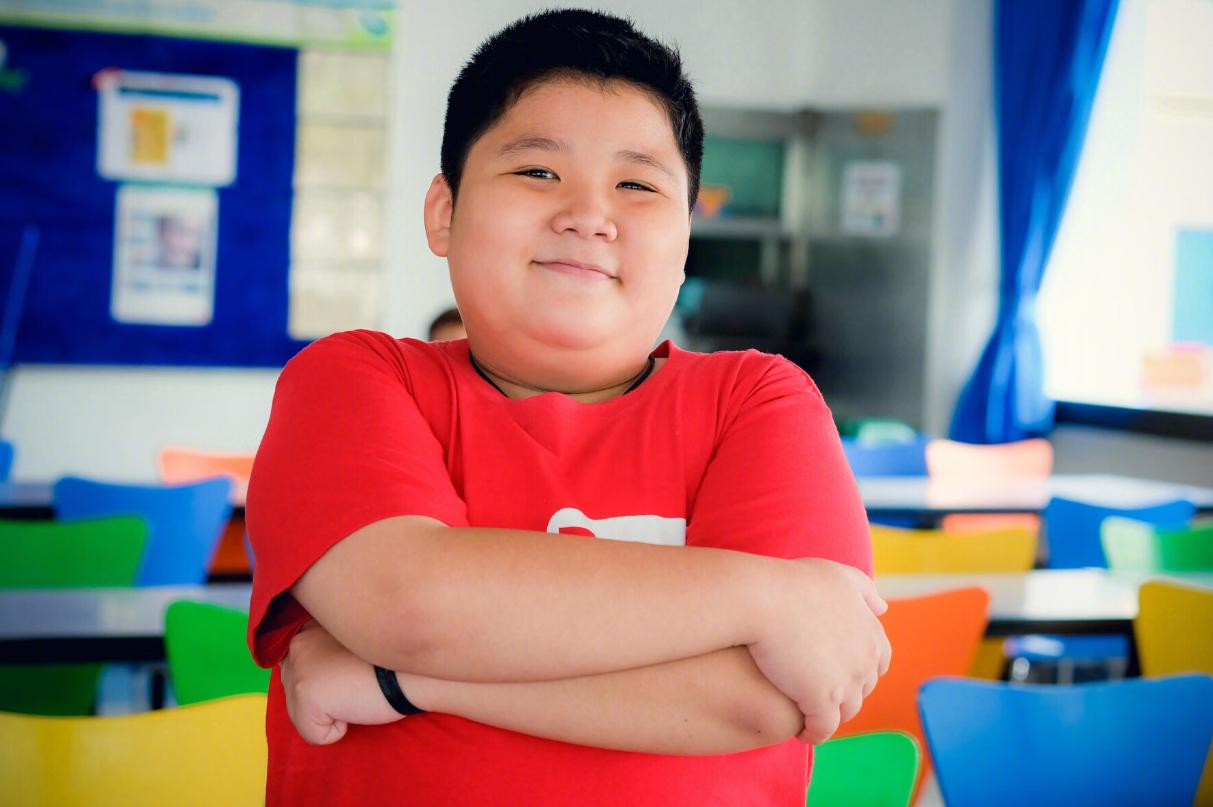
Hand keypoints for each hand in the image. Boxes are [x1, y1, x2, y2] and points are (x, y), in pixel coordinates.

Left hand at [281, 621, 407, 743]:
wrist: (412, 670)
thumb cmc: (392, 659)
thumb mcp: (353, 642)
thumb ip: (327, 649)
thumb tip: (318, 678)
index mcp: (310, 628)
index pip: (296, 668)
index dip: (322, 681)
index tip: (347, 676)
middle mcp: (298, 645)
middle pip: (294, 693)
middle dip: (322, 699)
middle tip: (355, 686)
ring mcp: (300, 671)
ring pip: (300, 715)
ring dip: (330, 714)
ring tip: (358, 694)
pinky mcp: (308, 697)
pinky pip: (314, 734)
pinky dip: (337, 731)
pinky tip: (357, 707)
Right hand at [747, 559, 891, 744]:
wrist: (762, 598)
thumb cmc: (793, 582)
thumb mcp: (837, 575)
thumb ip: (863, 590)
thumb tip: (883, 608)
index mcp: (871, 632)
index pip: (878, 661)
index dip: (858, 667)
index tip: (838, 668)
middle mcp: (865, 659)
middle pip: (863, 688)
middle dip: (846, 692)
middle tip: (821, 693)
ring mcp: (845, 682)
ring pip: (845, 711)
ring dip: (831, 715)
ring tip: (810, 714)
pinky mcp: (821, 701)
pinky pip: (823, 729)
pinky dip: (814, 733)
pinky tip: (801, 731)